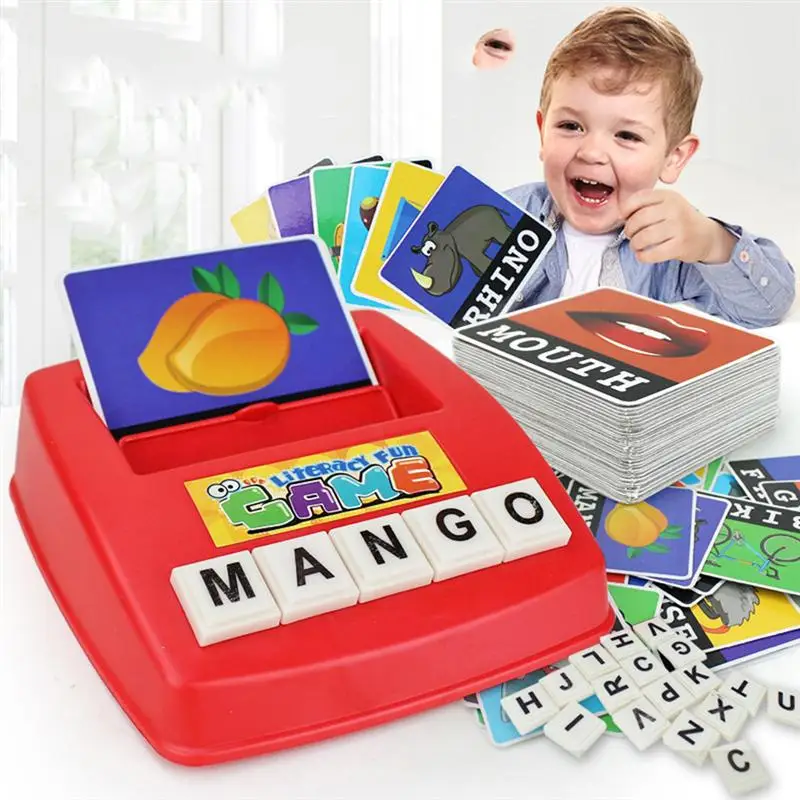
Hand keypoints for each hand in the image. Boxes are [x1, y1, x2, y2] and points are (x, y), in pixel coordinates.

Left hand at [619, 189, 735, 264]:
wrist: (706, 236)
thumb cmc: (680, 220)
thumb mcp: (667, 204)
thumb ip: (646, 205)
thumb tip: (621, 214)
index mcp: (668, 196)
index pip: (638, 198)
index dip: (626, 209)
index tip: (624, 218)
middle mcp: (674, 209)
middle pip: (638, 219)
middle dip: (629, 230)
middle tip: (630, 235)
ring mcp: (678, 227)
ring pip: (643, 237)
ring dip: (634, 244)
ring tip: (636, 245)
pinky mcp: (680, 246)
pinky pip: (652, 253)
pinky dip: (642, 256)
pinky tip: (643, 254)